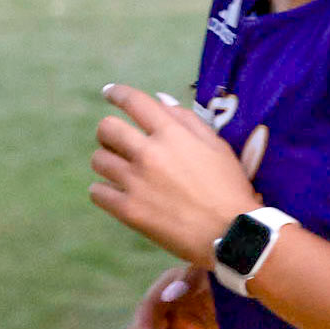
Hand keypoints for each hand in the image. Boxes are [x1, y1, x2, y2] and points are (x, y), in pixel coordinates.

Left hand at [90, 83, 258, 265]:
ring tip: (119, 170)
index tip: (110, 93)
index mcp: (172, 134)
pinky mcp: (129, 210)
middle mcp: (150, 153)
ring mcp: (137, 182)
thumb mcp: (216, 146)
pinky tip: (116, 193)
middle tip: (116, 142)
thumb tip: (160, 100)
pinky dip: (104, 191)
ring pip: (99, 160)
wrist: (233, 235)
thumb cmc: (229, 188)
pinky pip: (97, 192)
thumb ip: (187, 120)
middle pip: (107, 128)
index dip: (118, 93)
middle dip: (109, 132)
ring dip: (107, 162)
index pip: (134, 101)